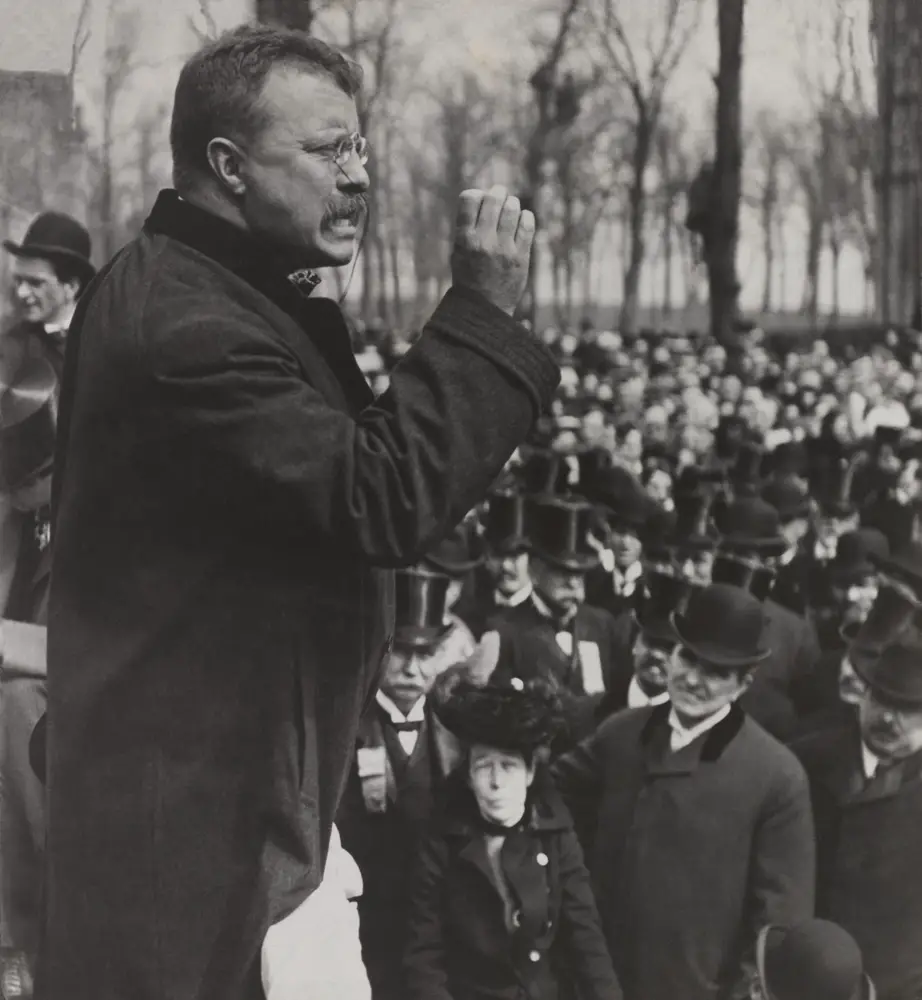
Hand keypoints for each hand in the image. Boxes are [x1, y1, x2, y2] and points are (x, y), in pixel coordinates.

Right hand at [450, 186, 534, 316]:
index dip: (476, 194)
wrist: (485, 309)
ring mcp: (504, 249)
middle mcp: (483, 241)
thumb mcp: (458, 252)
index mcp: (464, 239)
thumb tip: (484, 198)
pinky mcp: (521, 257)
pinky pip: (527, 224)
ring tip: (510, 208)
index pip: (469, 198)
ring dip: (512, 204)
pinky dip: (525, 217)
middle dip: (497, 193)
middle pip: (493, 199)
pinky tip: (522, 220)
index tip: (480, 200)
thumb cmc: (470, 277)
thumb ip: (468, 228)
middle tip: (500, 194)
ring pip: (512, 208)